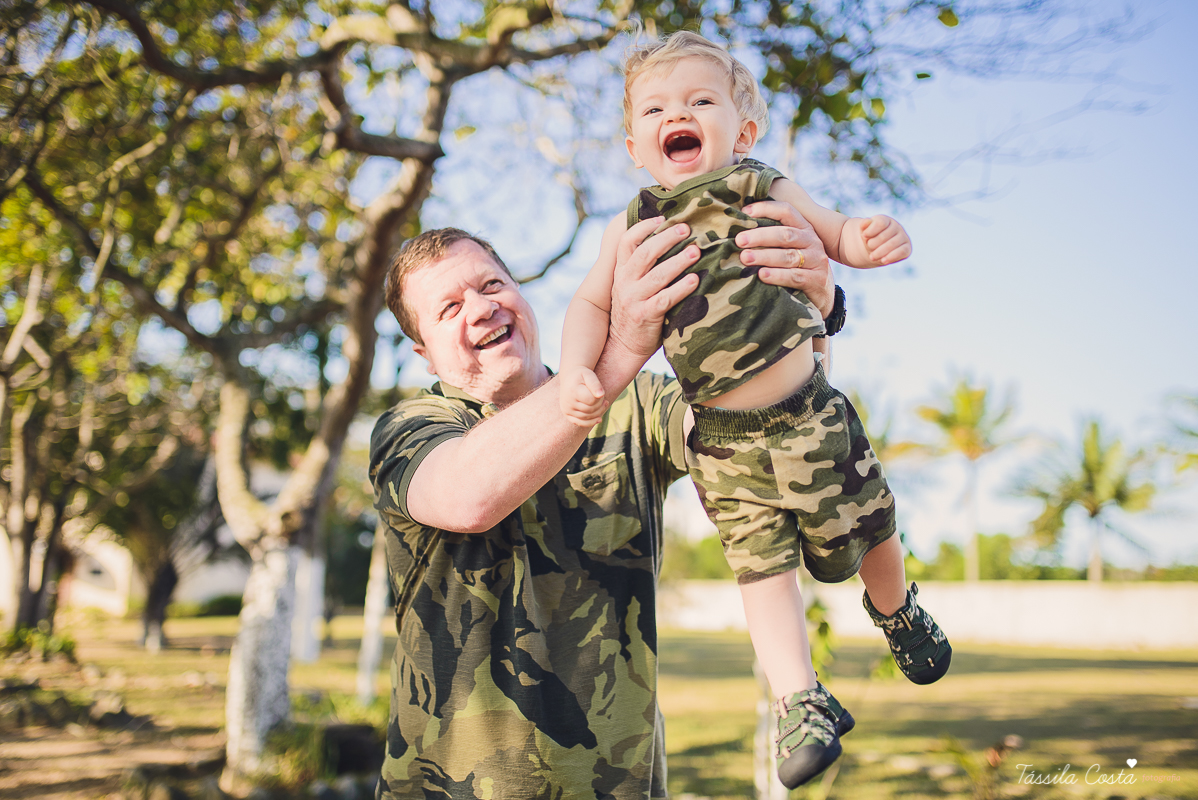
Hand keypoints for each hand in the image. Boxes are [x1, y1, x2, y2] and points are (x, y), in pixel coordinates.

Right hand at [559, 366, 606, 427]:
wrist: (569, 378)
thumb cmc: (581, 376)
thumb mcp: (589, 374)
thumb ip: (595, 384)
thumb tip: (601, 395)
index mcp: (573, 391)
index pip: (592, 401)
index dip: (599, 398)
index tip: (600, 391)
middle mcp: (568, 402)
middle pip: (591, 410)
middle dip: (599, 404)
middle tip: (600, 396)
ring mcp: (567, 410)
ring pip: (588, 417)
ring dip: (598, 412)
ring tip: (601, 403)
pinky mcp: (567, 415)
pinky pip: (581, 423)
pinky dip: (591, 422)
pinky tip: (599, 419)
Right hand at [606, 217, 700, 362]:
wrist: (623, 346)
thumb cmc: (636, 311)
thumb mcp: (631, 287)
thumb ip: (643, 268)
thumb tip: (670, 242)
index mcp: (621, 272)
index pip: (627, 242)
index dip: (644, 227)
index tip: (662, 218)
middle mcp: (625, 283)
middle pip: (645, 253)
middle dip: (667, 238)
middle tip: (687, 228)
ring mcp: (633, 299)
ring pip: (657, 274)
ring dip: (679, 260)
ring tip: (696, 251)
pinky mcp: (645, 316)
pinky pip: (665, 299)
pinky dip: (681, 288)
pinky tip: (694, 280)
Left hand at [737, 200, 834, 317]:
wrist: (822, 293)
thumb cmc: (796, 266)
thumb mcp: (789, 248)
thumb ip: (772, 237)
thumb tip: (738, 230)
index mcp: (803, 228)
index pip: (786, 212)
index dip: (766, 209)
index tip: (744, 212)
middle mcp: (812, 241)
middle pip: (785, 235)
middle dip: (760, 236)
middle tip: (739, 240)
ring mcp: (816, 260)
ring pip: (788, 256)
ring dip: (764, 256)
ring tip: (745, 258)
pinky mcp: (817, 280)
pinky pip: (795, 276)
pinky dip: (777, 275)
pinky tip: (762, 275)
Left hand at [859, 214, 910, 264]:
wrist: (876, 250)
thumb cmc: (870, 239)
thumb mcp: (865, 231)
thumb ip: (864, 225)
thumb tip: (864, 222)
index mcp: (886, 220)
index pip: (880, 223)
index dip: (871, 230)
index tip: (864, 236)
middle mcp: (897, 227)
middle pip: (884, 236)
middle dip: (873, 244)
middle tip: (868, 248)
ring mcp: (903, 237)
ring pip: (892, 244)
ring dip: (880, 252)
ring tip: (871, 257)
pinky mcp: (907, 248)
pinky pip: (902, 251)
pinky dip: (892, 257)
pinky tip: (883, 261)